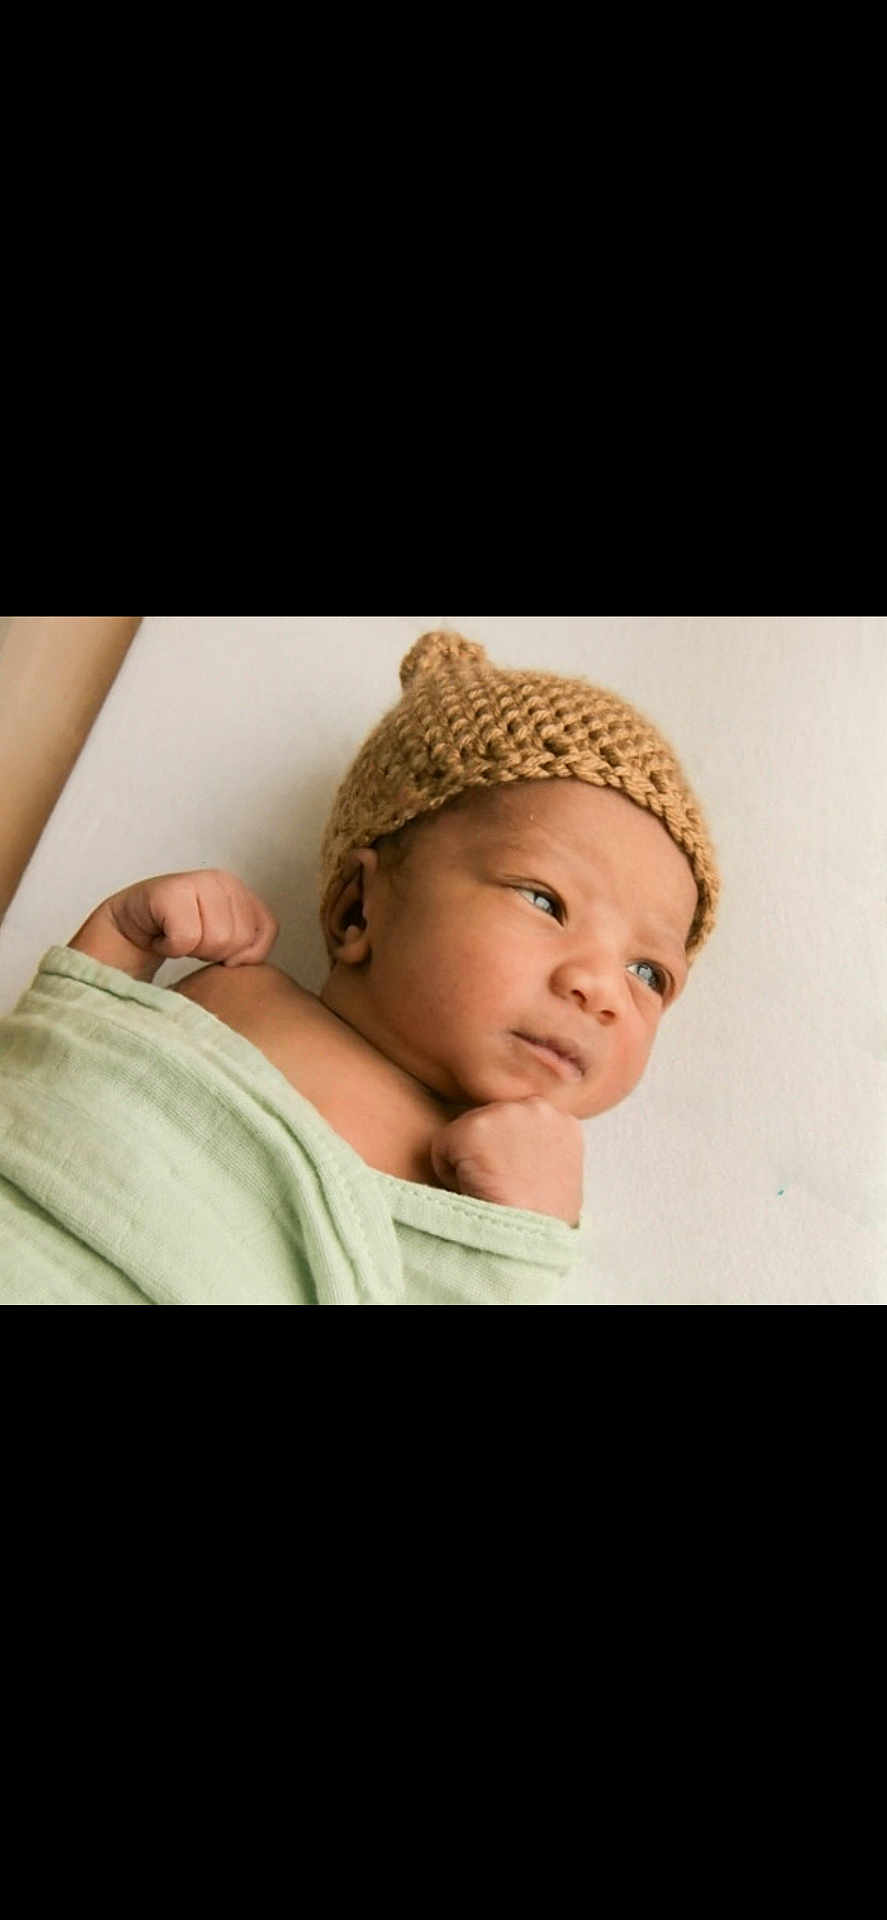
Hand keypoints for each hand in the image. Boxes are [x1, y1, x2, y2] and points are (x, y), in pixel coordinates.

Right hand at [105, 869, 278, 967]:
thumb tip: (242, 959)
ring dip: (191, 950)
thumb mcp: (224, 940)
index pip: (266, 930)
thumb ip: (249, 946)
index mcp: (241, 890)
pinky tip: (161, 934)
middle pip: (238, 940)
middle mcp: (224, 880)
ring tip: (176, 935)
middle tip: (189, 939)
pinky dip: (170, 948)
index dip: (240, 952)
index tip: (213, 945)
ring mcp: (198, 881)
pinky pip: (186, 939)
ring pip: (216, 940)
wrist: (130, 927)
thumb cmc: (178, 933)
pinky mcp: (171, 891)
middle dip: (211, 952)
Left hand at [429, 1096, 583, 1225]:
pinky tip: (474, 1189)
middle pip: (491, 1125)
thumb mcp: (559, 1176)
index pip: (517, 1126)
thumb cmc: (544, 1222)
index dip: (508, 1154)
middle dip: (489, 1153)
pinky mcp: (474, 1126)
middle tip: (501, 1188)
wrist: (532, 1236)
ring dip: (469, 1162)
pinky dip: (448, 1172)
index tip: (513, 1180)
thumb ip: (540, 1153)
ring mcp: (505, 1113)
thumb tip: (515, 1155)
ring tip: (490, 1190)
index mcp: (563, 1121)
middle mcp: (536, 1108)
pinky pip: (442, 1147)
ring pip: (465, 1134)